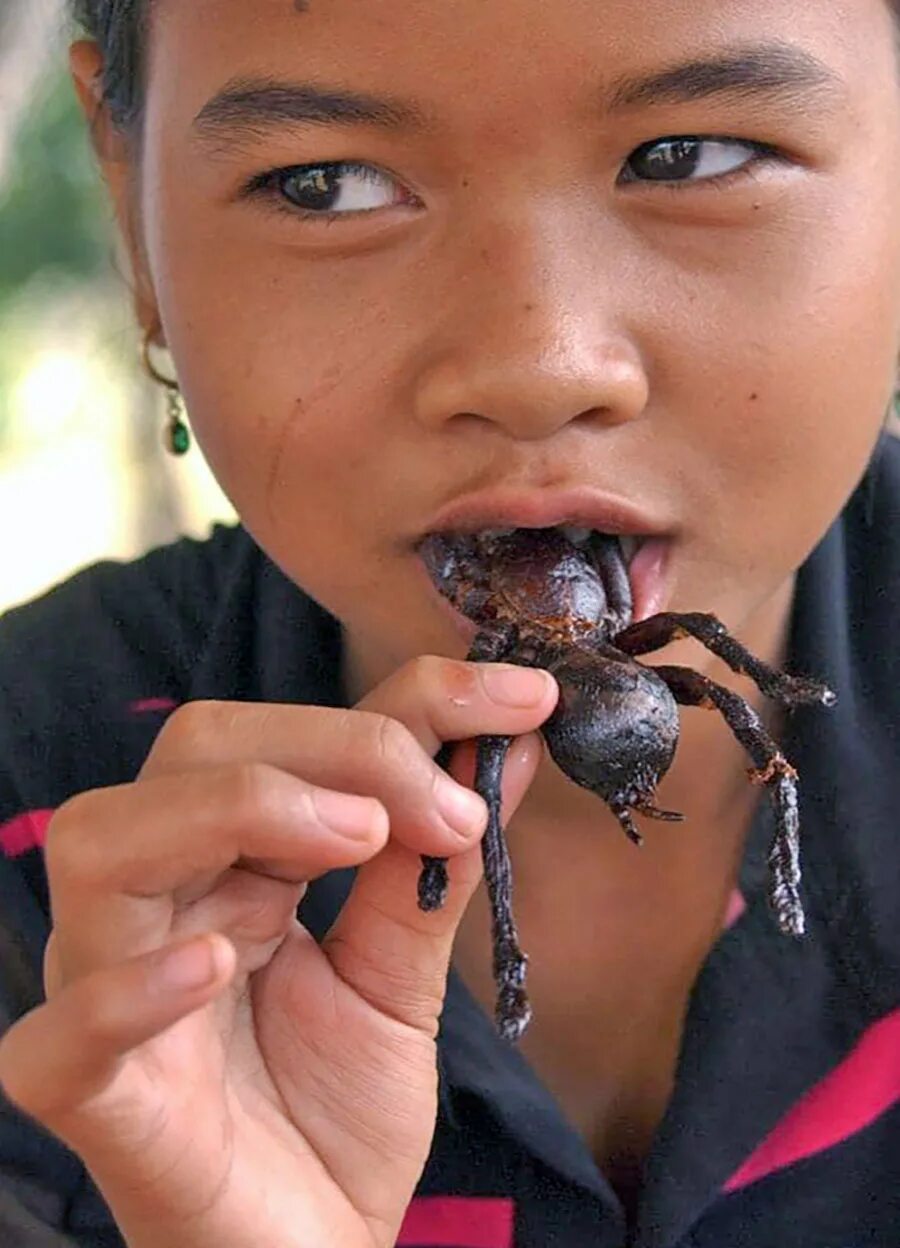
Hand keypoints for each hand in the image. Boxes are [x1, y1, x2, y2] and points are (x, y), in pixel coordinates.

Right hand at [0, 658, 556, 1247]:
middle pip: (194, 752)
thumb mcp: (401, 974)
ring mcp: (113, 991)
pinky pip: (61, 1032)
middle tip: (438, 805)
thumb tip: (504, 746)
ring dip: (234, 813)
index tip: (521, 700)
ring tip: (351, 842)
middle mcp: (161, 902)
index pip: (290, 733)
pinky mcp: (96, 1097)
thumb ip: (432, 864)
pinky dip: (133, 985)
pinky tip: (216, 961)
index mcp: (231, 863)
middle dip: (330, 748)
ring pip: (103, 843)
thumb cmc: (337, 1119)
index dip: (407, 700)